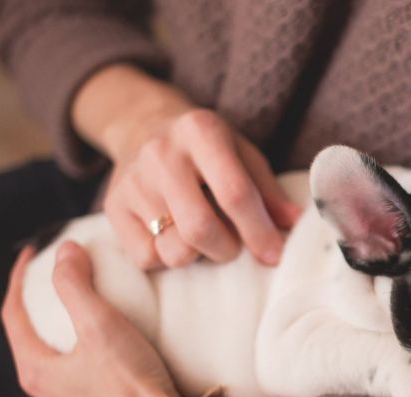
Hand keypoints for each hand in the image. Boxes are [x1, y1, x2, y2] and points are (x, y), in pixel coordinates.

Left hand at [2, 243, 332, 396]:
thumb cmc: (132, 385)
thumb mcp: (102, 325)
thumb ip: (77, 285)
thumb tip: (65, 251)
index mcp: (38, 372)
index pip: (13, 316)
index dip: (20, 280)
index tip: (33, 255)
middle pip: (35, 347)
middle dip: (44, 316)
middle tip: (63, 291)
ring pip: (62, 377)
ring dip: (69, 350)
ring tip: (92, 332)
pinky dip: (92, 377)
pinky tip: (114, 373)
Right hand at [74, 65, 301, 269]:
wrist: (142, 125)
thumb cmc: (207, 149)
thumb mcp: (243, 155)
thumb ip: (269, 192)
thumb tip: (298, 224)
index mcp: (201, 132)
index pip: (234, 193)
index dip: (258, 231)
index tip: (274, 255)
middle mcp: (161, 153)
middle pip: (200, 229)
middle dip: (227, 249)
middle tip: (233, 246)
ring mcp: (132, 181)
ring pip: (173, 249)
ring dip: (198, 256)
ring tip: (203, 238)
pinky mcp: (113, 206)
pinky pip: (146, 258)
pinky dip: (166, 258)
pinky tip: (174, 237)